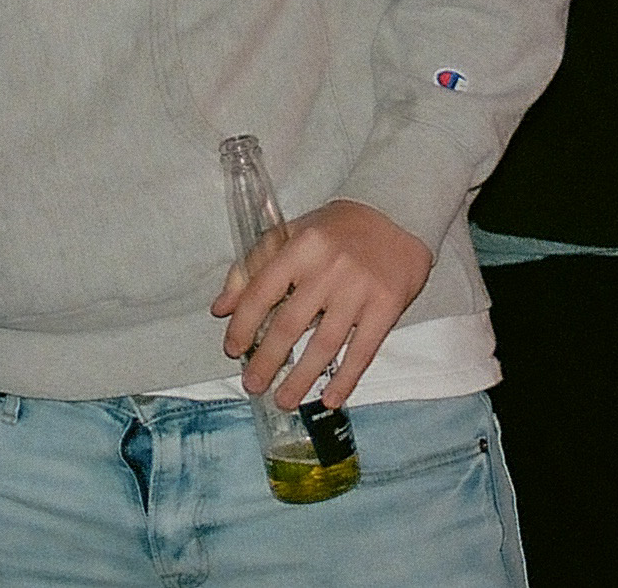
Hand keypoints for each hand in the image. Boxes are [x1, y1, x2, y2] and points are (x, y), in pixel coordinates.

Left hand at [209, 198, 432, 409]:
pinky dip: (346, 379)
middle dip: (267, 360)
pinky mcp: (387, 306)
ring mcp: (359, 289)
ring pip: (324, 344)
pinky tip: (330, 398)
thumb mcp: (291, 235)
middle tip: (253, 384)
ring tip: (284, 400)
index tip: (232, 349)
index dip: (243, 324)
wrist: (396, 217)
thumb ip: (253, 267)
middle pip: (290, 323)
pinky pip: (362, 351)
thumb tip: (221, 308)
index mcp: (301, 246)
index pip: (262, 291)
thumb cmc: (335, 230)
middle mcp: (328, 267)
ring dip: (301, 378)